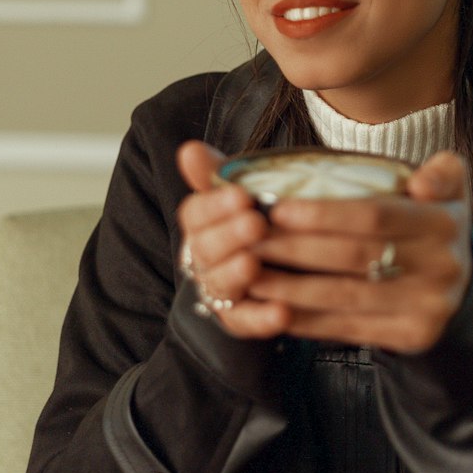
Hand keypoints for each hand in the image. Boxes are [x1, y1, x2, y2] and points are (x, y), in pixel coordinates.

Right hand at [176, 141, 288, 338]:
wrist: (283, 264)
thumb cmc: (259, 219)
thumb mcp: (243, 193)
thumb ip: (216, 174)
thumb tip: (189, 149)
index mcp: (202, 225)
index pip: (195, 215)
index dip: (215, 206)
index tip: (241, 195)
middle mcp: (205, 260)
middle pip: (205, 250)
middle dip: (229, 236)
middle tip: (255, 223)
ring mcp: (222, 292)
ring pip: (220, 285)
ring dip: (235, 274)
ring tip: (254, 264)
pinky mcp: (241, 321)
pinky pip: (247, 323)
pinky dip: (262, 319)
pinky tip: (282, 312)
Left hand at [247, 151, 472, 352]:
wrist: (462, 286)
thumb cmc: (435, 223)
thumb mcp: (451, 185)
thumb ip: (440, 172)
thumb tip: (420, 184)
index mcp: (445, 222)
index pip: (375, 216)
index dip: (323, 214)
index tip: (277, 209)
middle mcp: (442, 266)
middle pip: (353, 257)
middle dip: (295, 249)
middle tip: (251, 240)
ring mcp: (428, 306)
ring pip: (345, 296)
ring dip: (290, 288)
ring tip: (249, 275)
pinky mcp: (412, 336)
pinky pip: (348, 328)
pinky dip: (306, 319)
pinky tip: (273, 307)